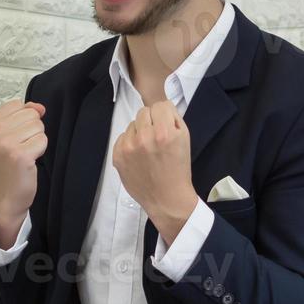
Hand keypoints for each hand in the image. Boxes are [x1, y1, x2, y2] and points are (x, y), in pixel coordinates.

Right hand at [0, 99, 47, 241]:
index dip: (22, 121)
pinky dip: (40, 151)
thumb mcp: (8, 134)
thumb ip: (23, 114)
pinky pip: (43, 140)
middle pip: (30, 114)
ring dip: (36, 141)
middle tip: (19, 148)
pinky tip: (28, 161)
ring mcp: (5, 143)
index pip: (18, 104)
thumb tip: (39, 107)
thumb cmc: (8, 164)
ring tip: (23, 154)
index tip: (12, 138)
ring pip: (38, 126)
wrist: (6, 196)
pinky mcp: (20, 155)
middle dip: (31, 130)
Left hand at [112, 101, 197, 242]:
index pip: (160, 105)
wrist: (167, 198)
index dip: (165, 115)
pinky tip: (139, 156)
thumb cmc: (178, 169)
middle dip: (152, 121)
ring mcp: (129, 148)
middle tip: (157, 137)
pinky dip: (130, 143)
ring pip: (132, 124)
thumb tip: (161, 106)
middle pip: (144, 111)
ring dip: (140, 132)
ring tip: (148, 149)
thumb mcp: (185, 139)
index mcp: (164, 132)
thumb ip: (173, 117)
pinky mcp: (118, 156)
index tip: (167, 126)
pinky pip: (122, 137)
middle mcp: (144, 138)